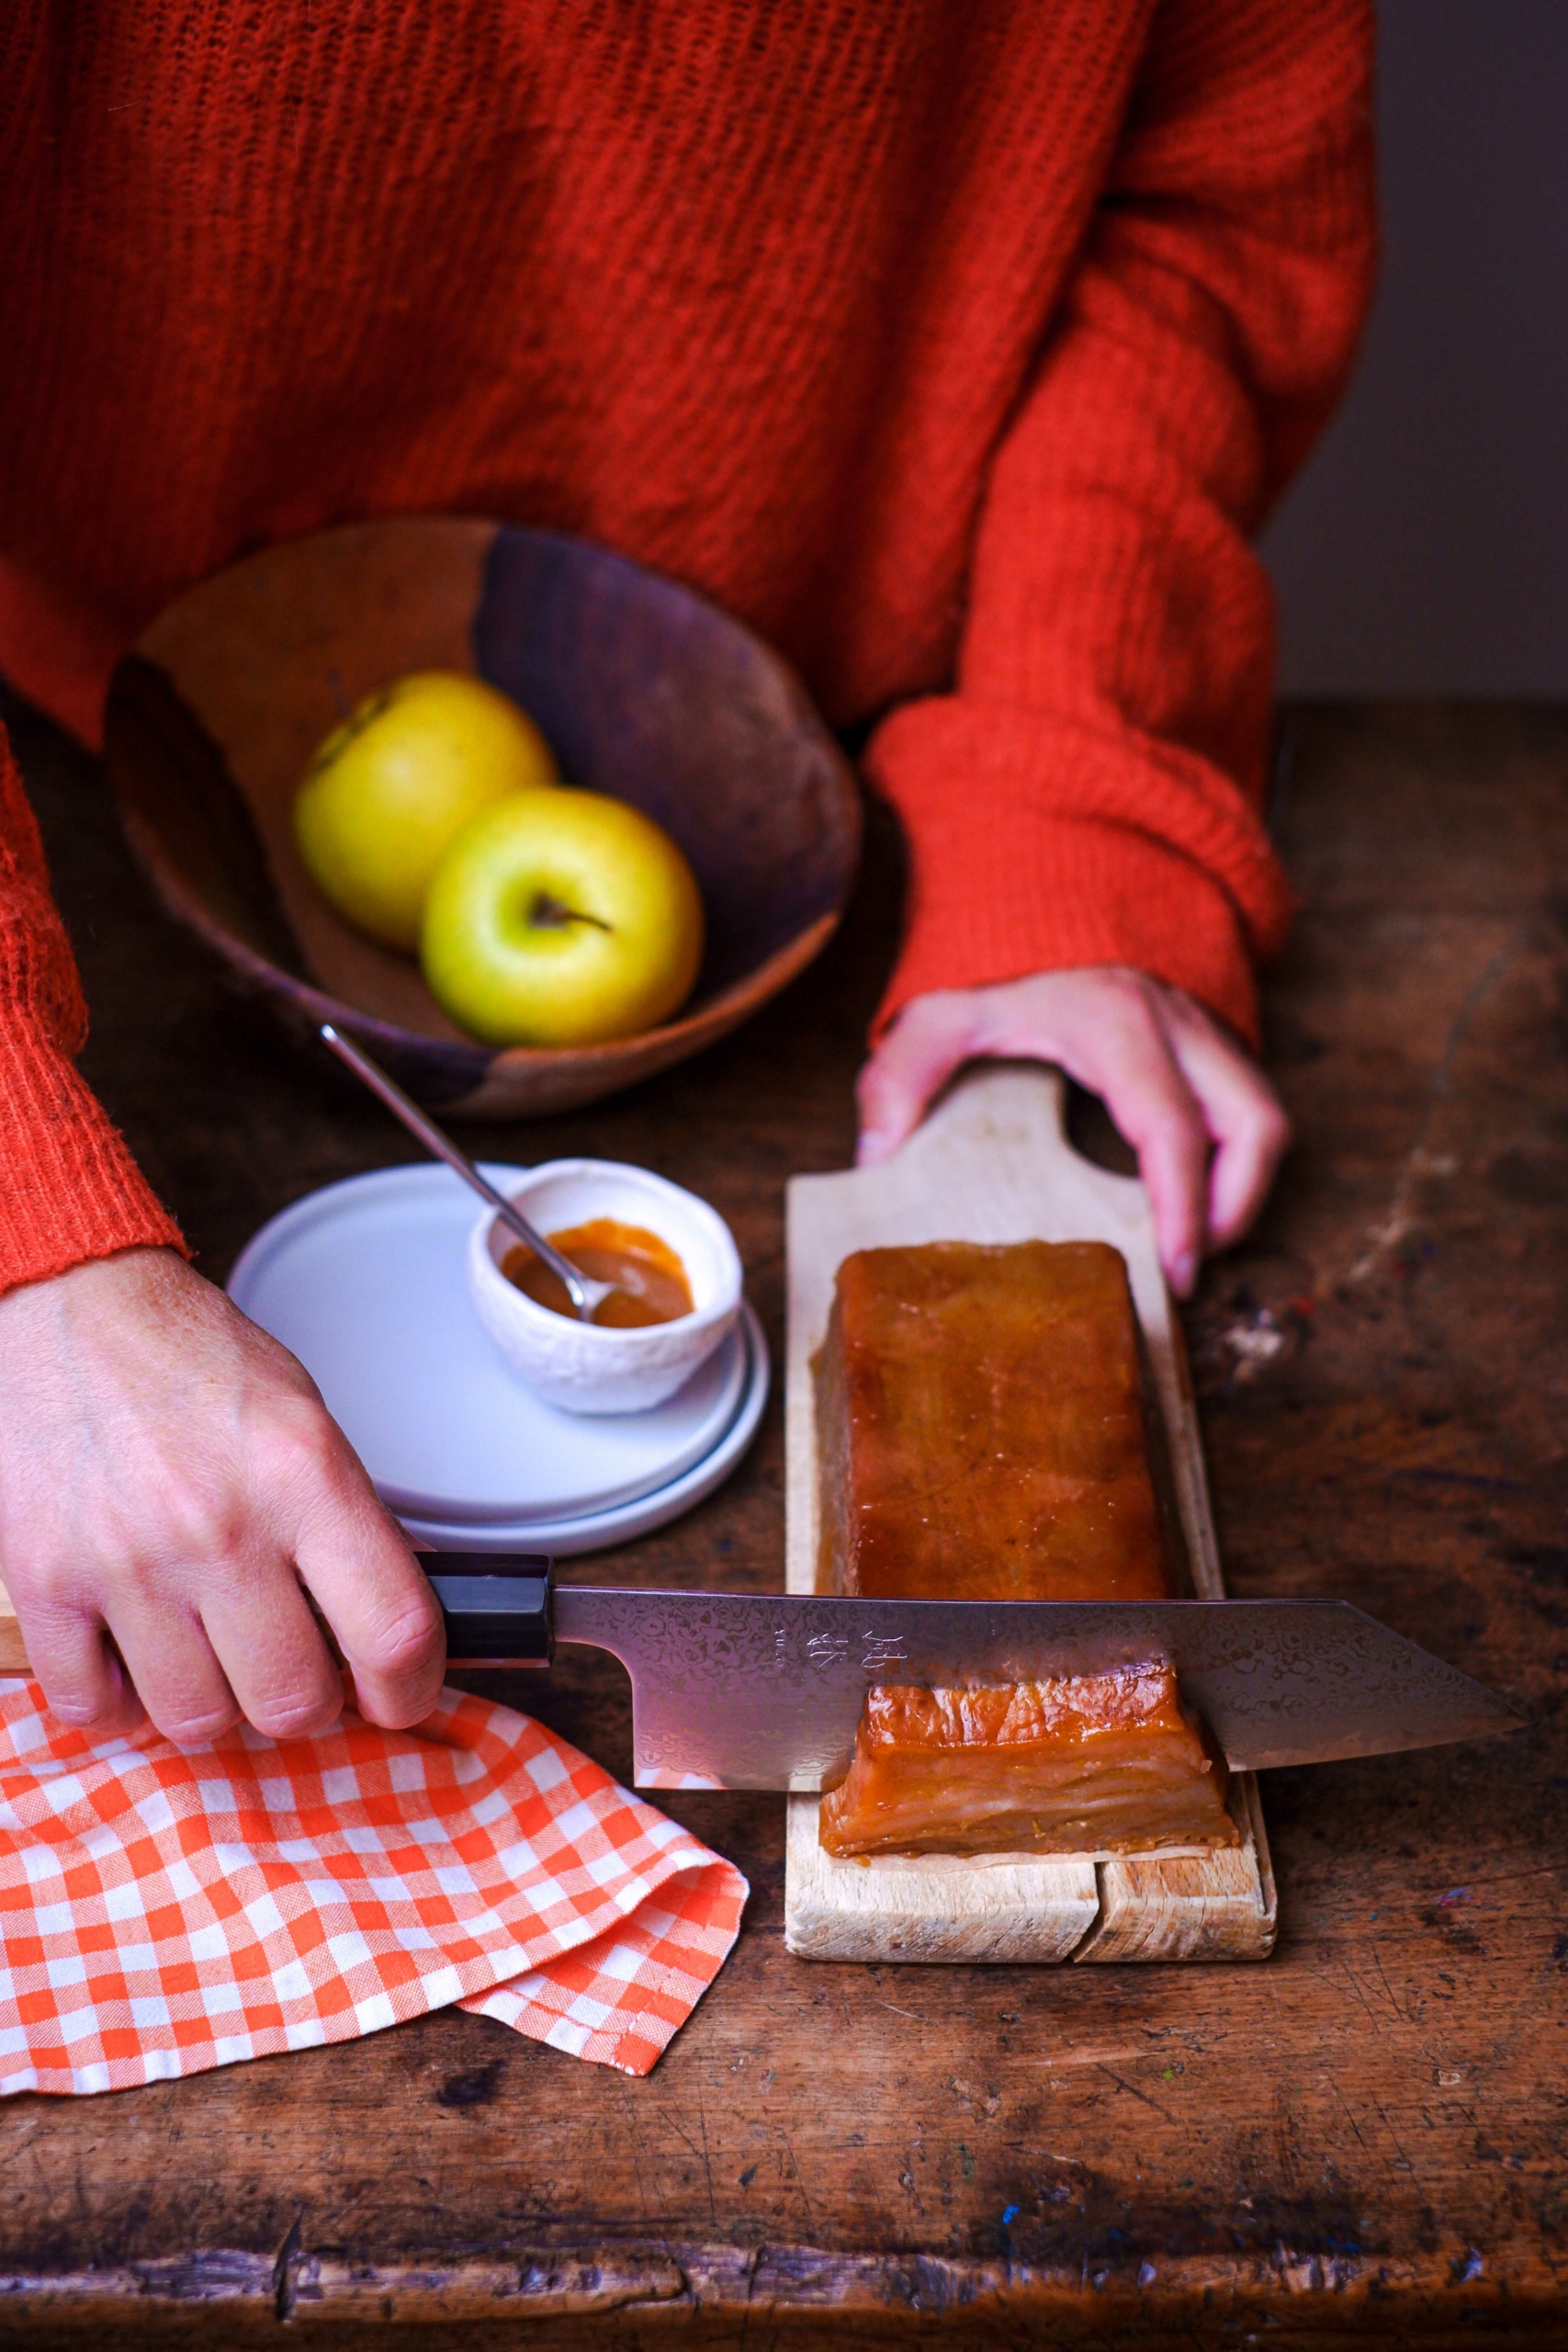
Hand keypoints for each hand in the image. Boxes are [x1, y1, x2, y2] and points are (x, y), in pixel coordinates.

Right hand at [0, 1247, 443, 1744]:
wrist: (73, 1309)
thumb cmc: (193, 1363)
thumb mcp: (307, 1422)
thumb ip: (345, 1524)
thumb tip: (384, 1626)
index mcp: (303, 1476)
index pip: (392, 1630)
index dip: (409, 1688)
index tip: (400, 1695)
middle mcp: (219, 1526)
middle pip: (292, 1699)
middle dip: (306, 1701)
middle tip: (298, 1671)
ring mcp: (127, 1562)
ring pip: (197, 1720)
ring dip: (217, 1707)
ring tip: (215, 1659)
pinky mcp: (45, 1583)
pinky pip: (90, 1706)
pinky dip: (118, 1706)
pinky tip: (137, 1662)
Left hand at [856, 967, 1290, 1296]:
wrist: (1042, 874)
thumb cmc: (997, 950)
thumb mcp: (938, 1009)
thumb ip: (901, 1078)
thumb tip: (876, 1158)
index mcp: (1117, 1026)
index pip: (1172, 1130)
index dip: (1183, 1209)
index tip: (1176, 1270)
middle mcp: (1177, 1025)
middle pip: (1255, 1126)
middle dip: (1236, 1210)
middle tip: (1189, 1266)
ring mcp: (1203, 1025)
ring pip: (1264, 1113)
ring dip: (1245, 1185)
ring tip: (1194, 1237)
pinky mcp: (1210, 1030)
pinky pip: (1247, 1098)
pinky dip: (1235, 1153)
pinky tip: (1189, 1190)